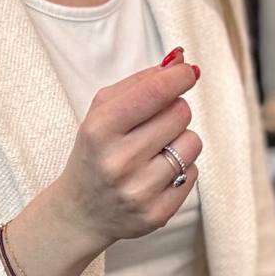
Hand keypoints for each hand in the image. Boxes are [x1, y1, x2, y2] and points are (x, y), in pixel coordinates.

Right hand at [55, 50, 201, 255]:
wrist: (81, 213)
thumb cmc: (96, 154)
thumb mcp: (102, 113)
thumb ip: (140, 82)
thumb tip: (181, 61)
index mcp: (100, 131)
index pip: (155, 92)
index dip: (180, 77)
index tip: (187, 74)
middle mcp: (118, 162)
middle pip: (180, 113)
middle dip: (174, 112)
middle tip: (155, 125)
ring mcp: (138, 191)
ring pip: (192, 143)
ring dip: (180, 141)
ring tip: (157, 152)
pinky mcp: (156, 214)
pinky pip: (193, 174)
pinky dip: (182, 170)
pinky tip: (158, 176)